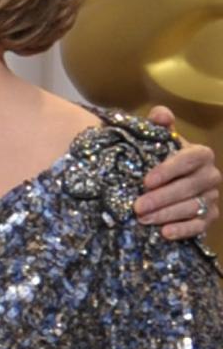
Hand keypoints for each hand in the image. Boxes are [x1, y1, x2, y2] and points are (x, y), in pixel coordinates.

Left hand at [135, 105, 219, 237]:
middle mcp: (211, 175)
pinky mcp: (208, 217)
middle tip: (137, 206)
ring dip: (167, 215)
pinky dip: (183, 230)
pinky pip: (199, 226)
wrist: (161, 181)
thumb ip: (158, 124)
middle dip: (162, 198)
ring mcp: (211, 197)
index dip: (169, 170)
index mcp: (200, 154)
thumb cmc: (157, 158)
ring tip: (143, 220)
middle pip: (190, 187)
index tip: (146, 181)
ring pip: (193, 207)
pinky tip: (164, 233)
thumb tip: (160, 115)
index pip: (189, 160)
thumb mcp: (155, 139)